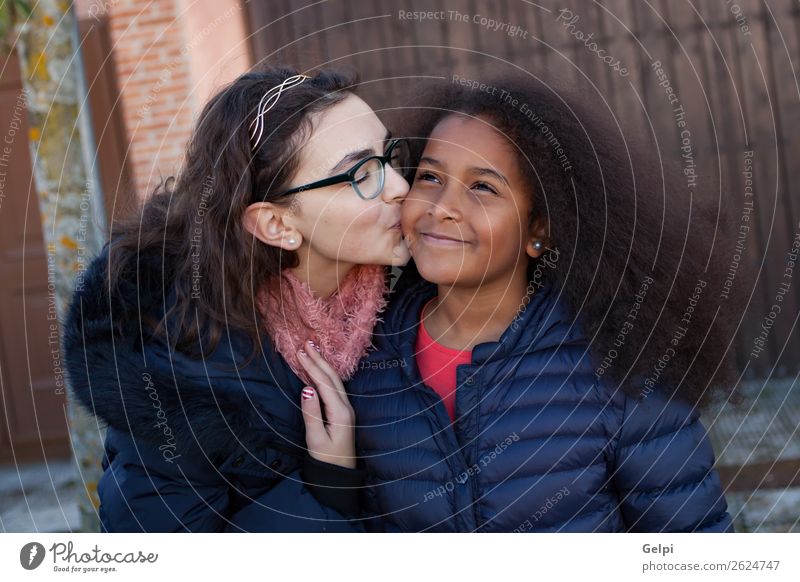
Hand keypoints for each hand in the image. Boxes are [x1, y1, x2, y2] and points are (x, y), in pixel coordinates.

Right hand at [297, 339, 356, 468]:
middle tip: (307, 343)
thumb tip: (306, 388)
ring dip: (323, 365)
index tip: (300, 352)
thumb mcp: (315, 439)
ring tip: (313, 351)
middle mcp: (346, 407)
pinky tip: (319, 370)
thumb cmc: (327, 460)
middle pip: (332, 377)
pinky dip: (325, 375)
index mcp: (340, 412)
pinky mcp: (343, 413)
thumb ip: (311, 413)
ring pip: (335, 381)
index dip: (312, 367)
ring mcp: (346, 409)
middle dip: (319, 360)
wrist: (341, 476)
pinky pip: (334, 388)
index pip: (324, 383)